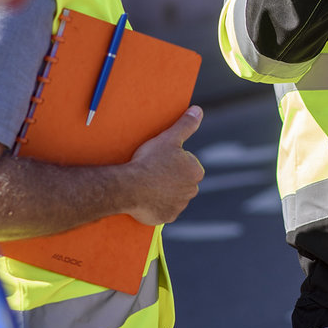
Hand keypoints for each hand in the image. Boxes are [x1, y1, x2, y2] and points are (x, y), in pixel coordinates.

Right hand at [122, 106, 205, 225]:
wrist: (129, 187)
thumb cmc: (149, 160)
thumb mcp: (168, 138)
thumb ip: (186, 125)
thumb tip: (198, 110)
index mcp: (196, 171)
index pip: (187, 163)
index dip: (172, 159)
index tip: (159, 159)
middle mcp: (192, 190)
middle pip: (180, 180)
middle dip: (169, 176)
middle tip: (152, 171)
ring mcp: (180, 205)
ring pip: (173, 195)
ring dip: (164, 191)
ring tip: (147, 184)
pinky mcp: (167, 217)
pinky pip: (164, 209)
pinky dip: (157, 205)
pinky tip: (146, 197)